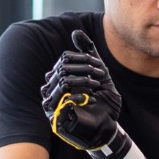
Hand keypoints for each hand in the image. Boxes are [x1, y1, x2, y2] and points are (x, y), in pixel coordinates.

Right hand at [41, 30, 121, 149]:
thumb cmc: (102, 101)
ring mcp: (52, 104)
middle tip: (100, 76)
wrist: (107, 127)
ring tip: (96, 86)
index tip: (100, 68)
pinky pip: (63, 100)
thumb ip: (88, 53)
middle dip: (85, 69)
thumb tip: (76, 32)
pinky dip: (79, 96)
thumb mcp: (98, 73)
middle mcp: (51, 90)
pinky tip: (91, 99)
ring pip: (62, 81)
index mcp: (59, 79)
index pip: (65, 60)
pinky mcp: (56, 118)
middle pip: (63, 69)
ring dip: (83, 81)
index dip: (83, 60)